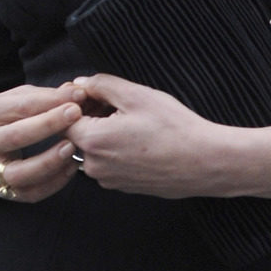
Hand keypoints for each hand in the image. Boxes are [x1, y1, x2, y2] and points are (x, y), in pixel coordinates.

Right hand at [0, 83, 83, 202]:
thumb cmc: (2, 118)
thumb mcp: (14, 100)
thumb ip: (44, 96)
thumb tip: (75, 93)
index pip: (21, 105)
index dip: (52, 100)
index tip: (78, 96)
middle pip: (18, 135)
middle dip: (50, 124)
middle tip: (77, 115)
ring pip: (21, 172)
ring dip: (50, 160)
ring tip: (72, 146)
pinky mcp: (1, 190)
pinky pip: (31, 193)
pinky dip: (54, 182)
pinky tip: (70, 167)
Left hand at [67, 74, 229, 196]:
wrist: (206, 162)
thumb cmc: (174, 127)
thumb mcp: (136, 95)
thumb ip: (101, 85)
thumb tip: (80, 83)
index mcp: (91, 142)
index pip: (65, 117)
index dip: (80, 102)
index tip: (99, 94)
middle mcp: (94, 166)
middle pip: (77, 134)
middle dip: (92, 116)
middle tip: (119, 104)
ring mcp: (109, 180)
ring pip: (94, 149)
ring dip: (105, 133)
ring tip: (134, 121)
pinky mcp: (124, 187)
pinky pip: (109, 163)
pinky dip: (117, 149)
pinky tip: (141, 139)